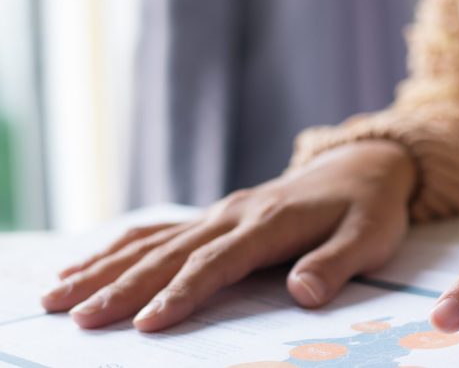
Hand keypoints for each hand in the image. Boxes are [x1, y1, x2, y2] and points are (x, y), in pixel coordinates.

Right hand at [41, 140, 415, 331]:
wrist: (362, 165)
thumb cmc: (369, 208)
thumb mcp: (370, 235)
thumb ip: (337, 263)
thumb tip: (303, 293)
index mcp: (271, 223)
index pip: (218, 263)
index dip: (182, 293)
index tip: (147, 323)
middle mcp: (236, 214)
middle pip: (170, 253)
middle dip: (122, 287)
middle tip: (79, 319)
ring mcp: (220, 213)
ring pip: (153, 242)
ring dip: (104, 268)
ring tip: (57, 295)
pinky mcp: (214, 216)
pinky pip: (157, 231)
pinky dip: (117, 248)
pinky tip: (84, 265)